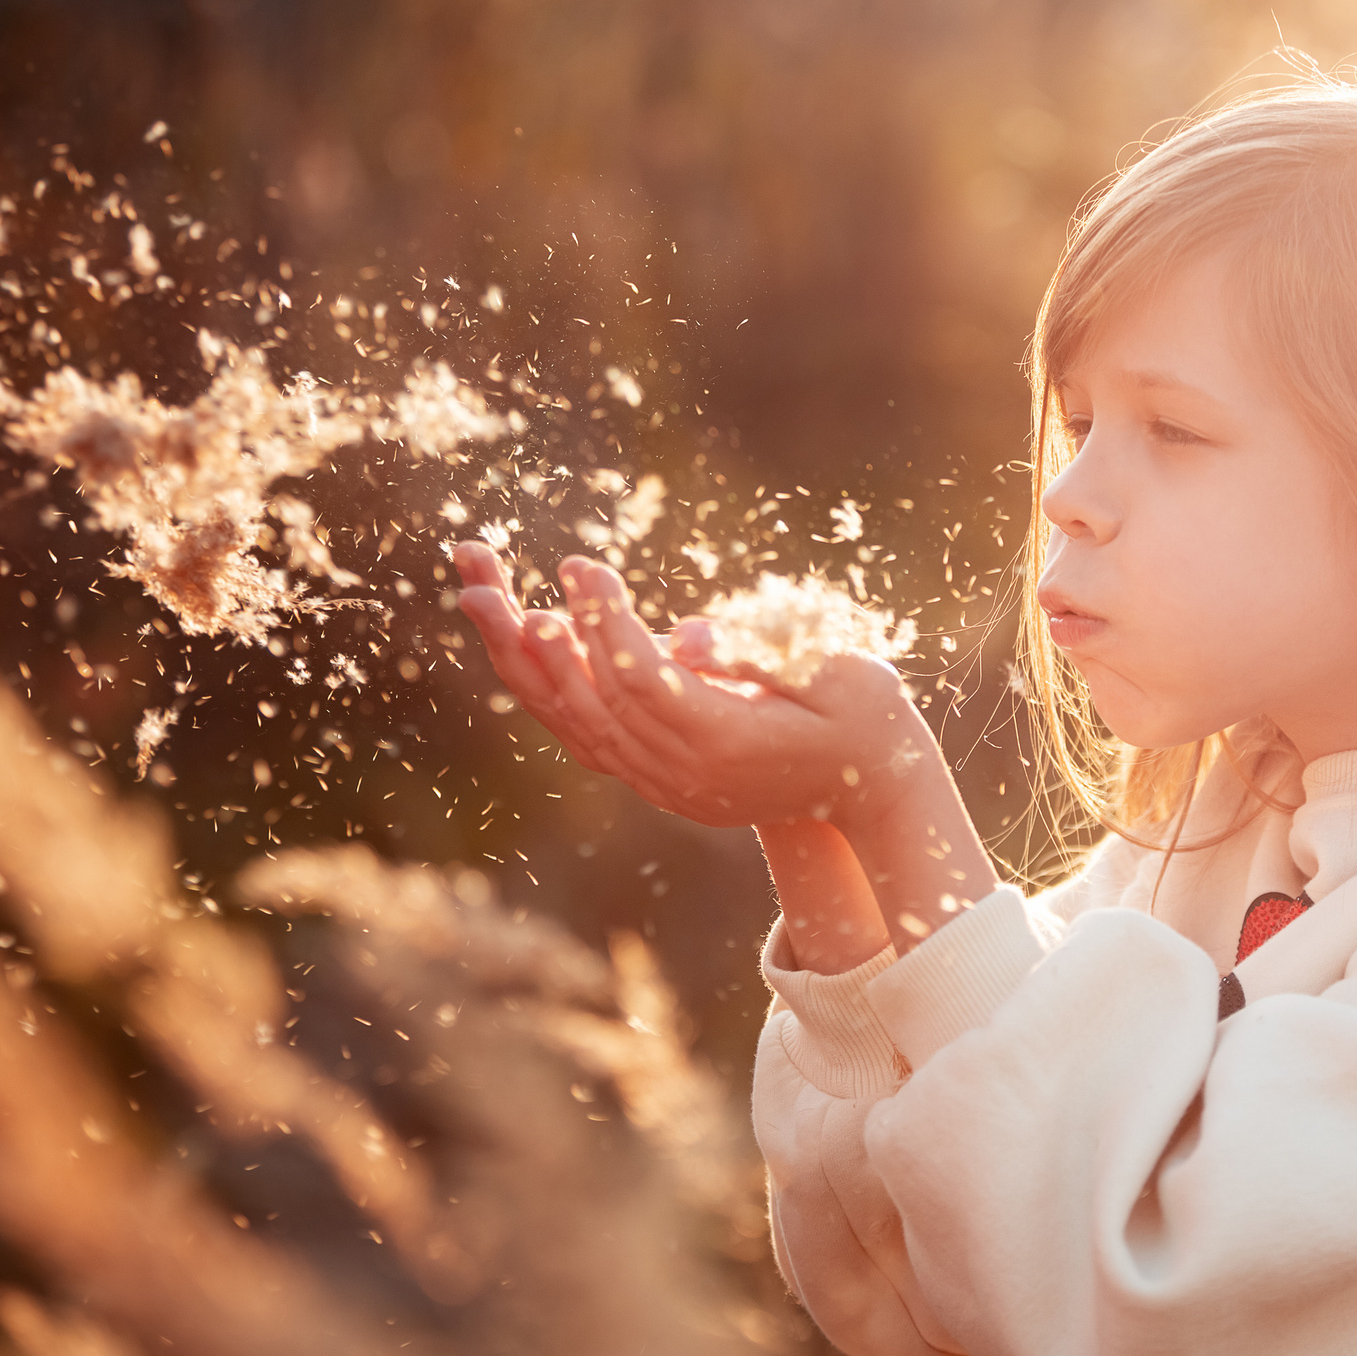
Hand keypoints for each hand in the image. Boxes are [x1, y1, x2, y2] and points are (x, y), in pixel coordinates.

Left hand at [451, 542, 927, 831]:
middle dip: (539, 633)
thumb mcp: (834, 672)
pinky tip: (526, 639)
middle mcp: (684, 773)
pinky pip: (587, 737)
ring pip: (576, 724)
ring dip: (524, 660)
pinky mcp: (658, 781)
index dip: (607, 621)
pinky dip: (550, 691)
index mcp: (727, 742)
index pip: (644, 680)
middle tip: (487, 572)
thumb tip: (689, 639)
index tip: (580, 565)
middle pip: (594, 700)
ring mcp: (666, 785)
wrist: (872, 790)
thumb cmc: (865, 714)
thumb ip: (761, 654)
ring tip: (484, 594)